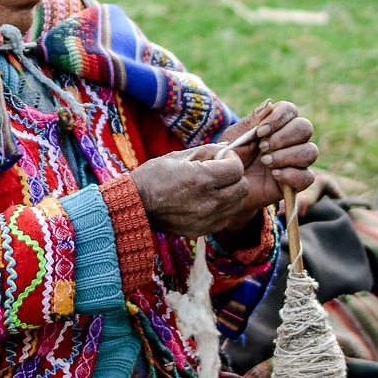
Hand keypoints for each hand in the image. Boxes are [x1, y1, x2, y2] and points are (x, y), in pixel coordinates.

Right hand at [129, 145, 250, 239]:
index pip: (237, 168)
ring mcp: (207, 218)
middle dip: (235, 176)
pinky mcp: (202, 230)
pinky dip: (223, 209)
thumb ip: (206, 151)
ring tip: (214, 188)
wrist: (135, 205)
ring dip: (231, 193)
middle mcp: (208, 201)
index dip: (232, 159)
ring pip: (237, 204)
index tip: (223, 157)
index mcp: (202, 179)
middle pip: (242, 188)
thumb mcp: (177, 156)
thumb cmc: (153, 177)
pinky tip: (208, 202)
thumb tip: (225, 148)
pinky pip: (225, 218)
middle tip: (221, 172)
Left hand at [217, 99, 317, 219]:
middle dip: (283, 137)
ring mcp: (295, 161)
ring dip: (287, 155)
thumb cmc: (230, 159)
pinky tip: (274, 175)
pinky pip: (308, 177)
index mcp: (276, 125)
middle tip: (262, 148)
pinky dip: (292, 174)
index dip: (279, 118)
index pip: (290, 110)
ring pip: (311, 151)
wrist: (227, 187)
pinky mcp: (296, 182)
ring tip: (265, 162)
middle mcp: (290, 141)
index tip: (261, 131)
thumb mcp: (235, 138)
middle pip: (305, 128)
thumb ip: (252, 121)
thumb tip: (269, 104)